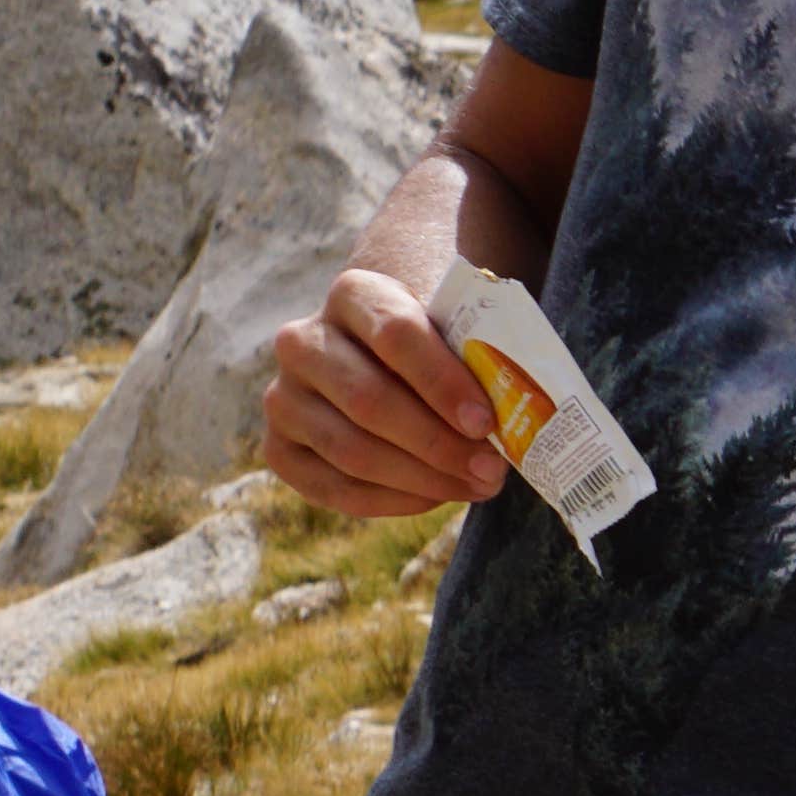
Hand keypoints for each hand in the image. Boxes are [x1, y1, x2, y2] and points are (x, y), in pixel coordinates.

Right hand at [260, 268, 512, 520]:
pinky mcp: (279, 448)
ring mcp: (283, 397)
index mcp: (353, 295)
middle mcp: (302, 341)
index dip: (442, 383)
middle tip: (491, 470)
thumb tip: (515, 419)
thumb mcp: (457, 331)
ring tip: (476, 486)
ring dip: (422, 478)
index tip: (486, 423)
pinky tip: (436, 496)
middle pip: (369, 399)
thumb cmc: (438, 344)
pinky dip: (392, 500)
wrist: (386, 353)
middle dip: (437, 443)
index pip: (396, 335)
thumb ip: (477, 359)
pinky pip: (334, 488)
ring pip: (351, 449)